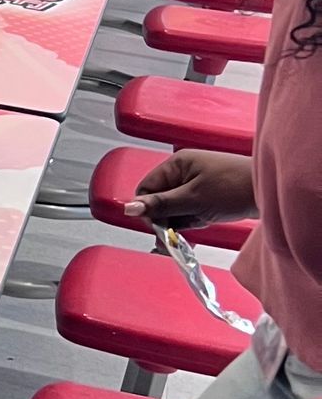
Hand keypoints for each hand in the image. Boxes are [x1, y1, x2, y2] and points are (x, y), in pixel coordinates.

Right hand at [127, 148, 255, 227]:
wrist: (270, 191)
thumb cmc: (236, 187)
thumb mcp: (192, 199)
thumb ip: (159, 205)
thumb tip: (128, 208)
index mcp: (177, 164)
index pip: (146, 189)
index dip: (148, 210)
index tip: (158, 226)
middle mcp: (184, 172)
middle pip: (158, 201)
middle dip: (165, 219)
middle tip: (175, 234)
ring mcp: (196, 184)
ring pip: (174, 209)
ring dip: (180, 223)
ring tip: (196, 227)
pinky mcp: (206, 195)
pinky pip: (188, 211)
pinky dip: (192, 221)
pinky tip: (201, 225)